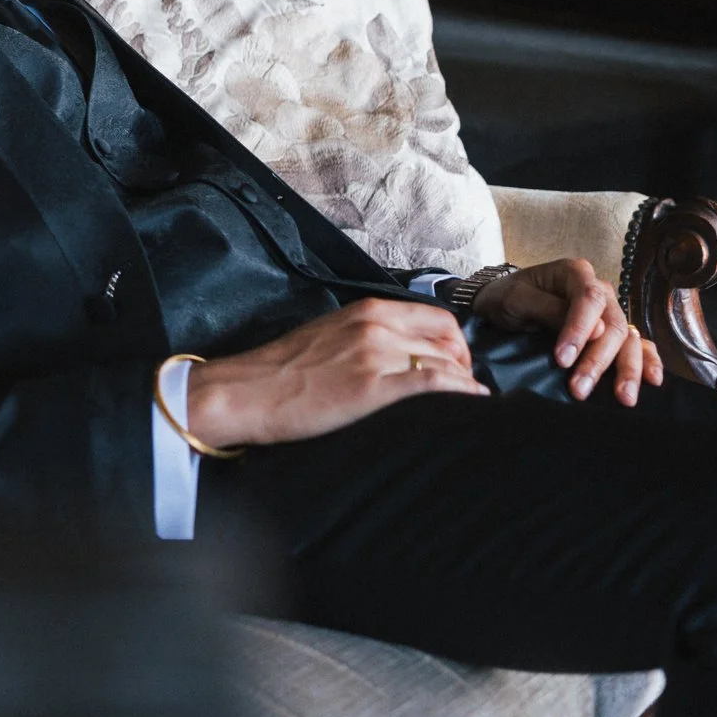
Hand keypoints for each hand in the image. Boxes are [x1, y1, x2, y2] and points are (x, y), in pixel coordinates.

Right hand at [186, 298, 488, 450]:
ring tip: (462, 405)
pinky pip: (434, 385)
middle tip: (460, 390)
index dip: (456, 345)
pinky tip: (469, 406)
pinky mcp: (372, 387)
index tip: (455, 366)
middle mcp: (376, 326)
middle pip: (448, 343)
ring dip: (463, 386)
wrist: (247, 391)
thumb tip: (401, 353)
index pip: (438, 319)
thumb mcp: (328, 333)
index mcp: (367, 311)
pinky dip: (460, 394)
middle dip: (464, 368)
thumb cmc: (281, 369)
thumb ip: (366, 335)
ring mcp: (375, 355)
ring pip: (446, 365)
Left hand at [472, 257, 663, 405]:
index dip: (579, 331)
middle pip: (612, 325)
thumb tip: (596, 329)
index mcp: (575, 273)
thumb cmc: (506, 296)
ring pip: (627, 339)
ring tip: (623, 398)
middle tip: (580, 389)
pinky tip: (653, 381)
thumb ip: (552, 310)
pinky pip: (636, 344)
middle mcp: (599, 290)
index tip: (562, 360)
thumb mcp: (517, 299)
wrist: (499, 301)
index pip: (589, 299)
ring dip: (627, 369)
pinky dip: (647, 361)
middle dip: (598, 360)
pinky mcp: (608, 331)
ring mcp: (607, 311)